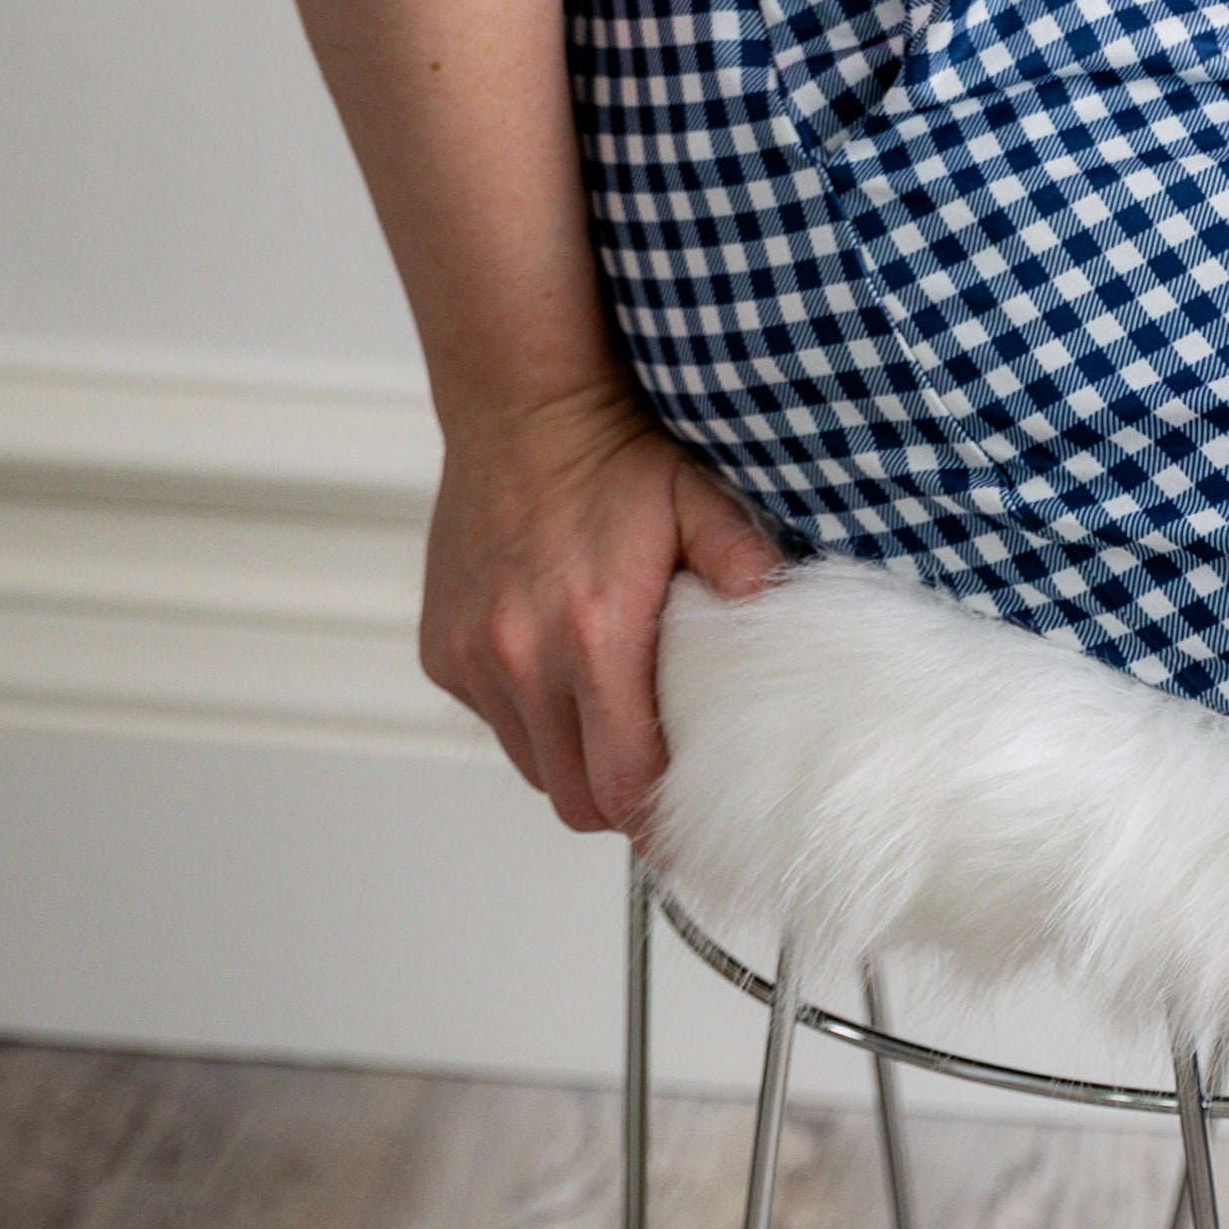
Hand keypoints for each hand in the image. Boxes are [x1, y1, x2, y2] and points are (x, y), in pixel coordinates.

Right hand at [420, 376, 778, 831]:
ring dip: (571, 759)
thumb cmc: (613, 454)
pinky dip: (526, 716)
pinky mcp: (439, 650)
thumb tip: (789, 617)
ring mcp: (472, 657)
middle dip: (617, 803)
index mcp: (594, 636)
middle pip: (573, 798)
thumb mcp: (700, 499)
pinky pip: (492, 719)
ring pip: (530, 766)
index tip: (690, 821)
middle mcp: (522, 658)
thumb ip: (744, 562)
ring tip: (608, 716)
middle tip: (654, 776)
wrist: (521, 406)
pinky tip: (556, 669)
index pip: (623, 784)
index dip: (660, 819)